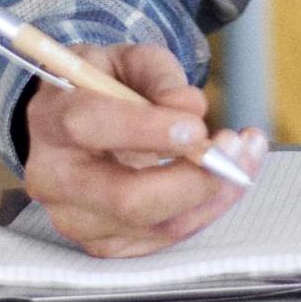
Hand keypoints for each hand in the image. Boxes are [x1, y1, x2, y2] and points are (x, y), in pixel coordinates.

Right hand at [22, 43, 267, 256]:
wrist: (72, 121)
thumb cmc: (104, 86)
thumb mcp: (129, 59)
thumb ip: (160, 76)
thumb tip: (190, 108)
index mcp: (54, 119)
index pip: (91, 127)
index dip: (147, 129)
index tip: (196, 126)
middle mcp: (56, 179)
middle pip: (125, 199)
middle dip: (193, 178)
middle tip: (234, 146)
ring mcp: (76, 219)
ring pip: (152, 226)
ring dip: (212, 194)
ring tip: (246, 153)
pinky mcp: (102, 241)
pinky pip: (162, 239)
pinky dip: (206, 209)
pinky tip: (231, 177)